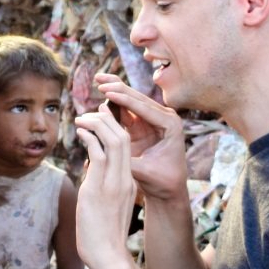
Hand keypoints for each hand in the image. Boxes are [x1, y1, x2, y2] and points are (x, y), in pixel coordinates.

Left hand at [74, 102, 136, 268]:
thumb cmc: (103, 234)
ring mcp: (114, 183)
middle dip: (107, 119)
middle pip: (123, 137)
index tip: (101, 118)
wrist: (108, 257)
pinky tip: (79, 132)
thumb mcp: (106, 204)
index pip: (126, 146)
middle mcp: (124, 179)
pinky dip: (89, 138)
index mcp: (127, 182)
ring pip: (114, 140)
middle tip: (91, 112)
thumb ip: (102, 185)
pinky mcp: (99, 189)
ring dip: (97, 124)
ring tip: (82, 118)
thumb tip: (91, 170)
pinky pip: (98, 154)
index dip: (114, 127)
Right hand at [95, 74, 188, 201]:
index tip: (106, 92)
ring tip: (98, 79)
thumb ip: (123, 157)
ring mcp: (153, 119)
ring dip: (115, 89)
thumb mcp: (143, 171)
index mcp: (170, 125)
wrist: (168, 189)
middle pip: (138, 97)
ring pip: (131, 98)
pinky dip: (114, 100)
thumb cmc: (160, 181)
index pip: (144, 108)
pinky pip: (126, 107)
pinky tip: (101, 91)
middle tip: (99, 81)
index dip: (124, 100)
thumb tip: (102, 146)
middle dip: (118, 88)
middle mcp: (165, 117)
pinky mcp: (142, 123)